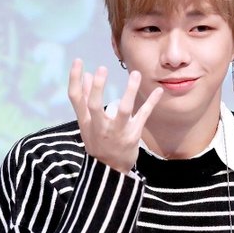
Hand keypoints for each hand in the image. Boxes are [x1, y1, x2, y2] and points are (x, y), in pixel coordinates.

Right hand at [68, 59, 162, 173]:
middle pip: (94, 105)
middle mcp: (99, 126)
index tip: (78, 61)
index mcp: (86, 122)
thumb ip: (87, 101)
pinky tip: (159, 91)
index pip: (75, 98)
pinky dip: (151, 102)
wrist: (110, 171)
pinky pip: (142, 116)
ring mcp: (116, 131)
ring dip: (130, 91)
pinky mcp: (132, 135)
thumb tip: (88, 76)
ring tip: (136, 74)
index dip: (74, 79)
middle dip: (98, 88)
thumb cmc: (98, 143)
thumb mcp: (87, 125)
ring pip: (123, 110)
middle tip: (102, 69)